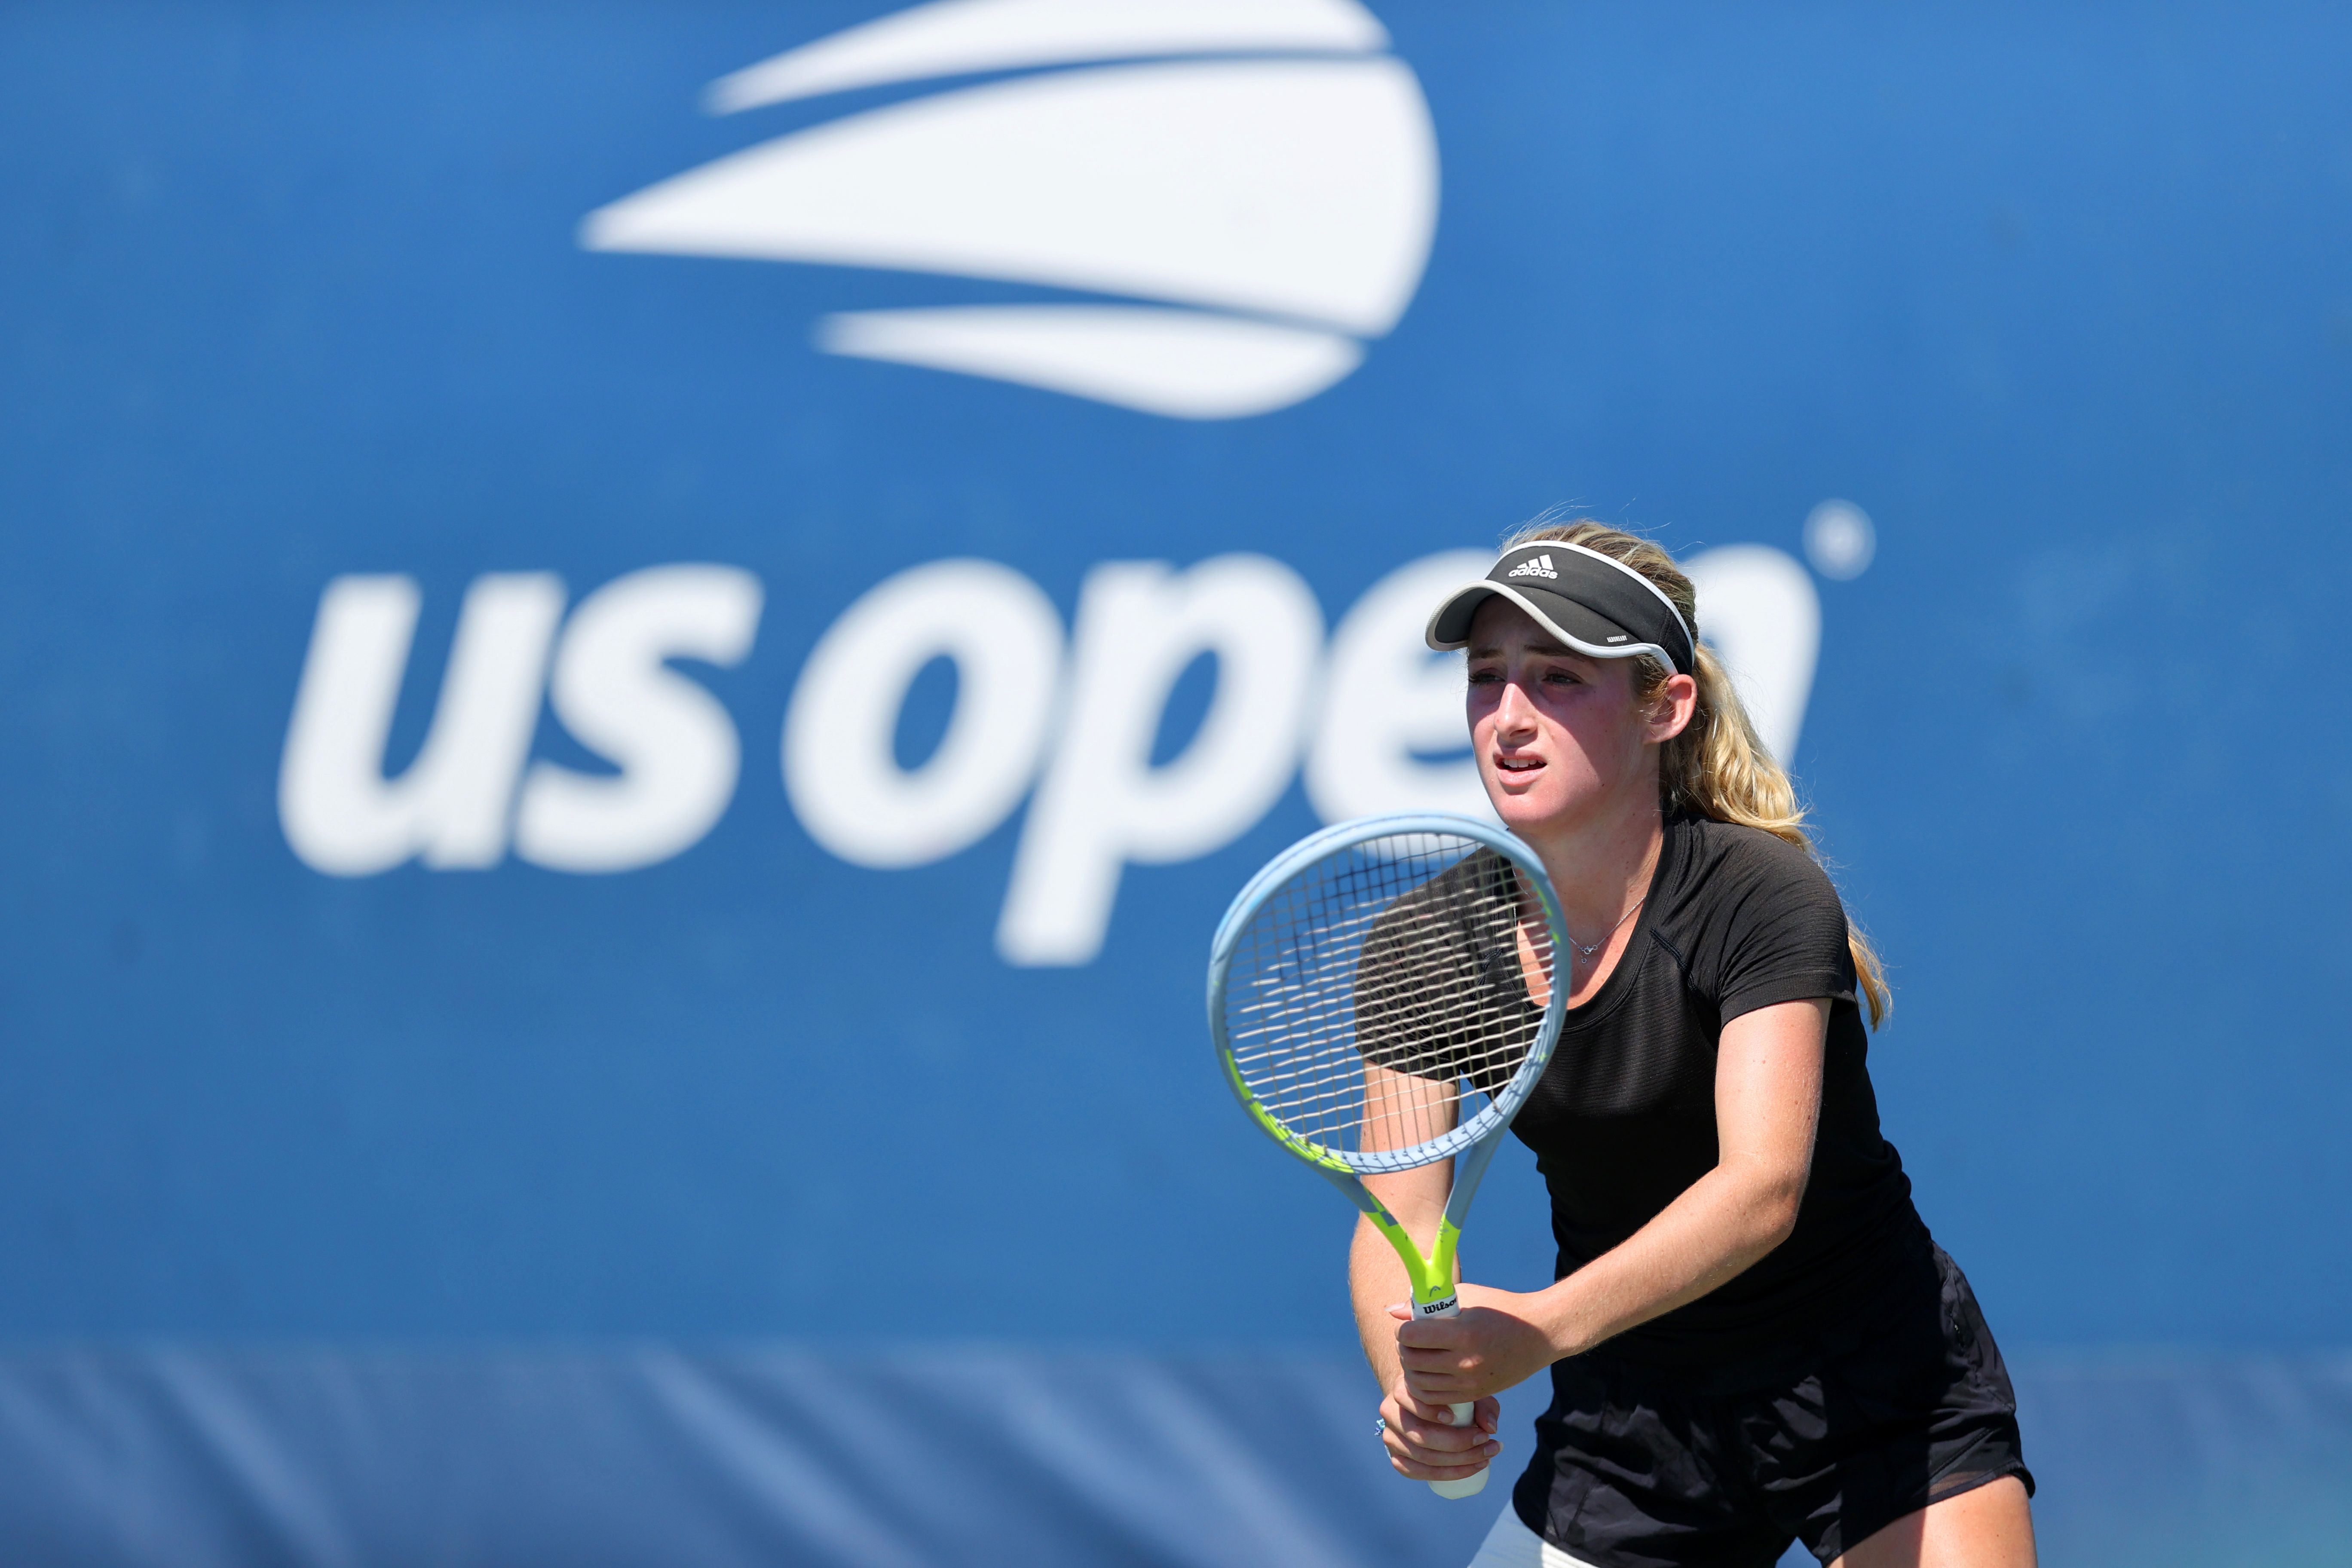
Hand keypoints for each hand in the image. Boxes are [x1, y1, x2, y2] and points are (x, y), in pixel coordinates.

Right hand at [1378, 1377, 1500, 1481]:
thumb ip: (1482, 1405)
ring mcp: (1391, 1439)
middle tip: (1487, 1441)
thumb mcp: (1465, 1393)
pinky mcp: (1397, 1459)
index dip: (1430, 1412)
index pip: (1411, 1402)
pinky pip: (1417, 1473)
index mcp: (1402, 1391)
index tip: (1454, 1418)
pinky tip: (1469, 1470)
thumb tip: (1490, 1428)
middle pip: (1421, 1436)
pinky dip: (1446, 1474)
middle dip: (1458, 1443)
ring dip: (1458, 1463)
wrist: (1422, 1404)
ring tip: (1487, 1457)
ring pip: (1422, 1458)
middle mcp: (1390, 1414)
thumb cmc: (1448, 1396)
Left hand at [1387, 1283, 1562, 1407]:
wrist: (1539, 1334)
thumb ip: (1428, 1305)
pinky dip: (1424, 1388)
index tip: (1407, 1325)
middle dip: (1403, 1349)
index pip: (1411, 1336)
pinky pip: (1435, 1399)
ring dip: (1411, 1370)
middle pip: (1411, 1361)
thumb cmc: (1500, 1308)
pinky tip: (1428, 1373)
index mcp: (1462, 1333)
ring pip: (1419, 1384)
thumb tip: (1392, 1312)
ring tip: (1418, 1356)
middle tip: (1409, 1340)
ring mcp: (1470, 1382)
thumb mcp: (1467, 1297)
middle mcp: (1465, 1361)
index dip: (1402, 1329)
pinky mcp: (1475, 1394)